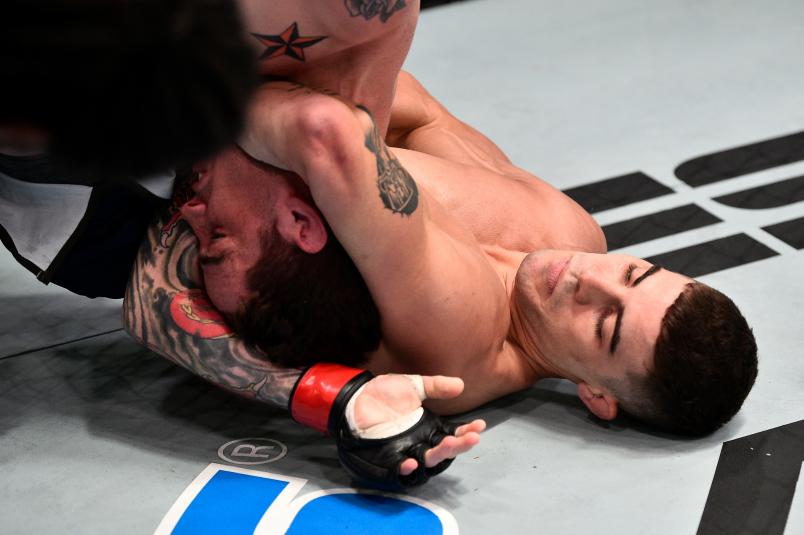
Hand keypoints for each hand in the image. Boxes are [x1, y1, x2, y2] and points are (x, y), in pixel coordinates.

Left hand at [352, 374, 485, 476]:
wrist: (357, 395)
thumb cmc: (386, 392)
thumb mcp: (414, 385)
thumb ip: (435, 386)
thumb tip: (460, 385)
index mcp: (429, 427)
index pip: (453, 434)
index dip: (467, 432)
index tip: (479, 426)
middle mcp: (420, 442)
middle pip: (444, 451)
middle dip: (460, 446)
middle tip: (471, 438)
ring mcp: (405, 451)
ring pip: (427, 462)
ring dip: (440, 455)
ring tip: (449, 444)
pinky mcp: (387, 457)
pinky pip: (398, 469)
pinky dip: (406, 468)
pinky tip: (412, 462)